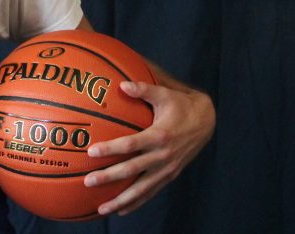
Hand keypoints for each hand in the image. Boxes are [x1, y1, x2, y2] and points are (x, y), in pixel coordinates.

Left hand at [83, 79, 215, 215]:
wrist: (206, 122)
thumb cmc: (180, 105)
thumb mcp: (164, 94)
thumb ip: (143, 89)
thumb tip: (122, 85)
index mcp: (159, 136)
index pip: (131, 145)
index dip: (111, 149)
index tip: (91, 152)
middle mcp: (163, 156)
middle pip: (132, 170)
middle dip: (109, 177)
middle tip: (88, 182)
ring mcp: (167, 169)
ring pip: (141, 189)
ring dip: (121, 200)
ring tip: (102, 209)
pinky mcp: (170, 175)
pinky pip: (151, 192)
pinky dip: (136, 202)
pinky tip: (121, 210)